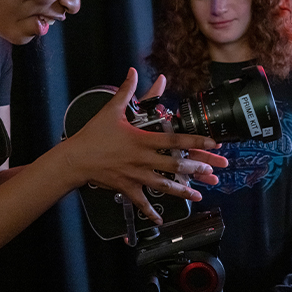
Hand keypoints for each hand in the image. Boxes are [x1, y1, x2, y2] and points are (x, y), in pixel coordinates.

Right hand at [63, 68, 226, 222]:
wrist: (76, 159)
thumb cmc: (93, 135)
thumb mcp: (111, 110)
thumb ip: (127, 91)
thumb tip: (132, 72)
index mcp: (142, 140)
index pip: (175, 140)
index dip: (196, 142)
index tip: (213, 144)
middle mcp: (143, 160)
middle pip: (176, 165)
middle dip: (198, 168)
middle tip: (216, 171)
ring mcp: (136, 176)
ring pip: (164, 186)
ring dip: (183, 190)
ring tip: (199, 195)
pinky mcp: (127, 188)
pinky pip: (141, 202)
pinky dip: (151, 212)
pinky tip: (161, 220)